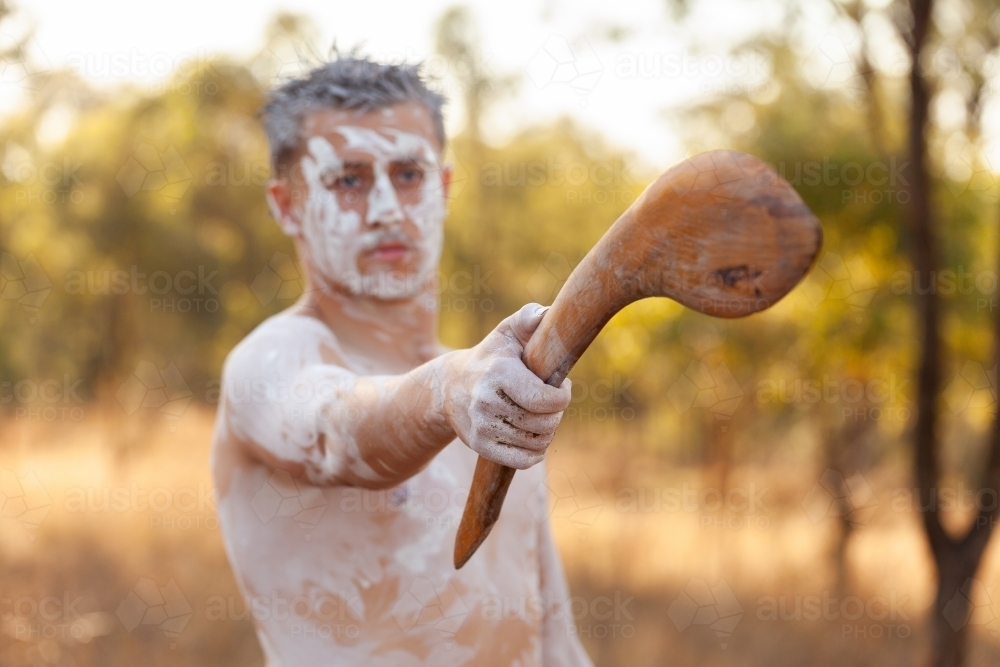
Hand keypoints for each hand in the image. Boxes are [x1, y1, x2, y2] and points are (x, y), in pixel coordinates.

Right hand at [445, 303, 571, 468]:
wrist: (450, 386)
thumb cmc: (491, 356)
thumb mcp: (507, 332)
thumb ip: (529, 318)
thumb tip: (545, 315)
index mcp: (498, 372)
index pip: (544, 399)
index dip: (563, 397)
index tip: (562, 387)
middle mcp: (487, 401)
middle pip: (544, 423)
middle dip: (557, 414)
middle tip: (551, 402)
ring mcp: (482, 426)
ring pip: (536, 443)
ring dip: (547, 432)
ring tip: (541, 416)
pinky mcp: (480, 446)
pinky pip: (523, 460)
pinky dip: (536, 452)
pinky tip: (534, 436)